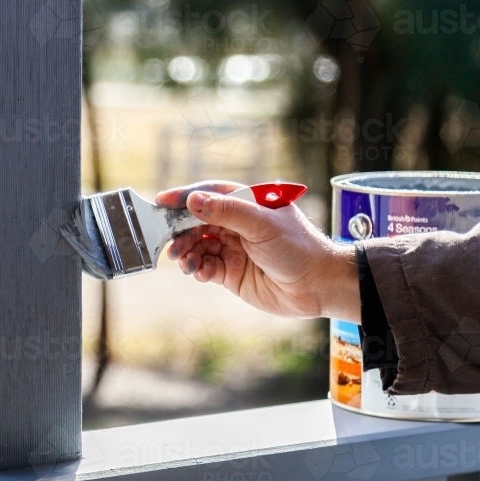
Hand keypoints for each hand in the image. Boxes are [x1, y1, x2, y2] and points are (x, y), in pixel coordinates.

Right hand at [155, 181, 359, 321]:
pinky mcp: (232, 272)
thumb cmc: (298, 247)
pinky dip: (198, 268)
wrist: (319, 286)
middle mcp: (238, 223)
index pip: (209, 194)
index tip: (160, 202)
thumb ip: (226, 212)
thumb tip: (193, 201)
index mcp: (247, 202)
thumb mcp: (262, 224)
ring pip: (198, 245)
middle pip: (198, 221)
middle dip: (181, 231)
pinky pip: (206, 267)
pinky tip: (200, 272)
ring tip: (183, 261)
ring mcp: (234, 248)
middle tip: (169, 243)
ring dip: (187, 252)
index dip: (184, 197)